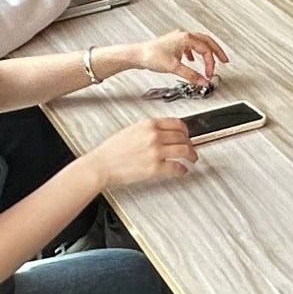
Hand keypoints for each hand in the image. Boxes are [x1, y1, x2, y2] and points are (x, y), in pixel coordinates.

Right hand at [81, 117, 196, 187]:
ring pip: (184, 150)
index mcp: (148, 124)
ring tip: (192, 159)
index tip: (187, 135)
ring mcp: (156, 151)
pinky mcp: (155, 168)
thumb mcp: (131, 130)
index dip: (185, 130)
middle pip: (183, 137)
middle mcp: (154, 136)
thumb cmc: (111, 151)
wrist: (100, 165)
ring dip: (191, 155)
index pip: (177, 123)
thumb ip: (148, 129)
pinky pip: (176, 167)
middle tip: (191, 148)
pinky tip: (182, 170)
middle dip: (189, 143)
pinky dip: (182, 169)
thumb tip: (163, 133)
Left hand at [115, 29, 229, 86]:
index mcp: (186, 38)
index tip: (209, 74)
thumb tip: (203, 81)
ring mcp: (178, 38)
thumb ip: (191, 75)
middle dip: (216, 51)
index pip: (206, 50)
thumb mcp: (174, 67)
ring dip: (206, 51)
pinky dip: (195, 52)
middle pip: (207, 41)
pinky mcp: (173, 43)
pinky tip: (192, 59)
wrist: (137, 55)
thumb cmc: (151, 56)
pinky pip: (189, 45)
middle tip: (225, 60)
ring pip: (199, 42)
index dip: (210, 63)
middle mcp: (183, 35)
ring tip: (212, 59)